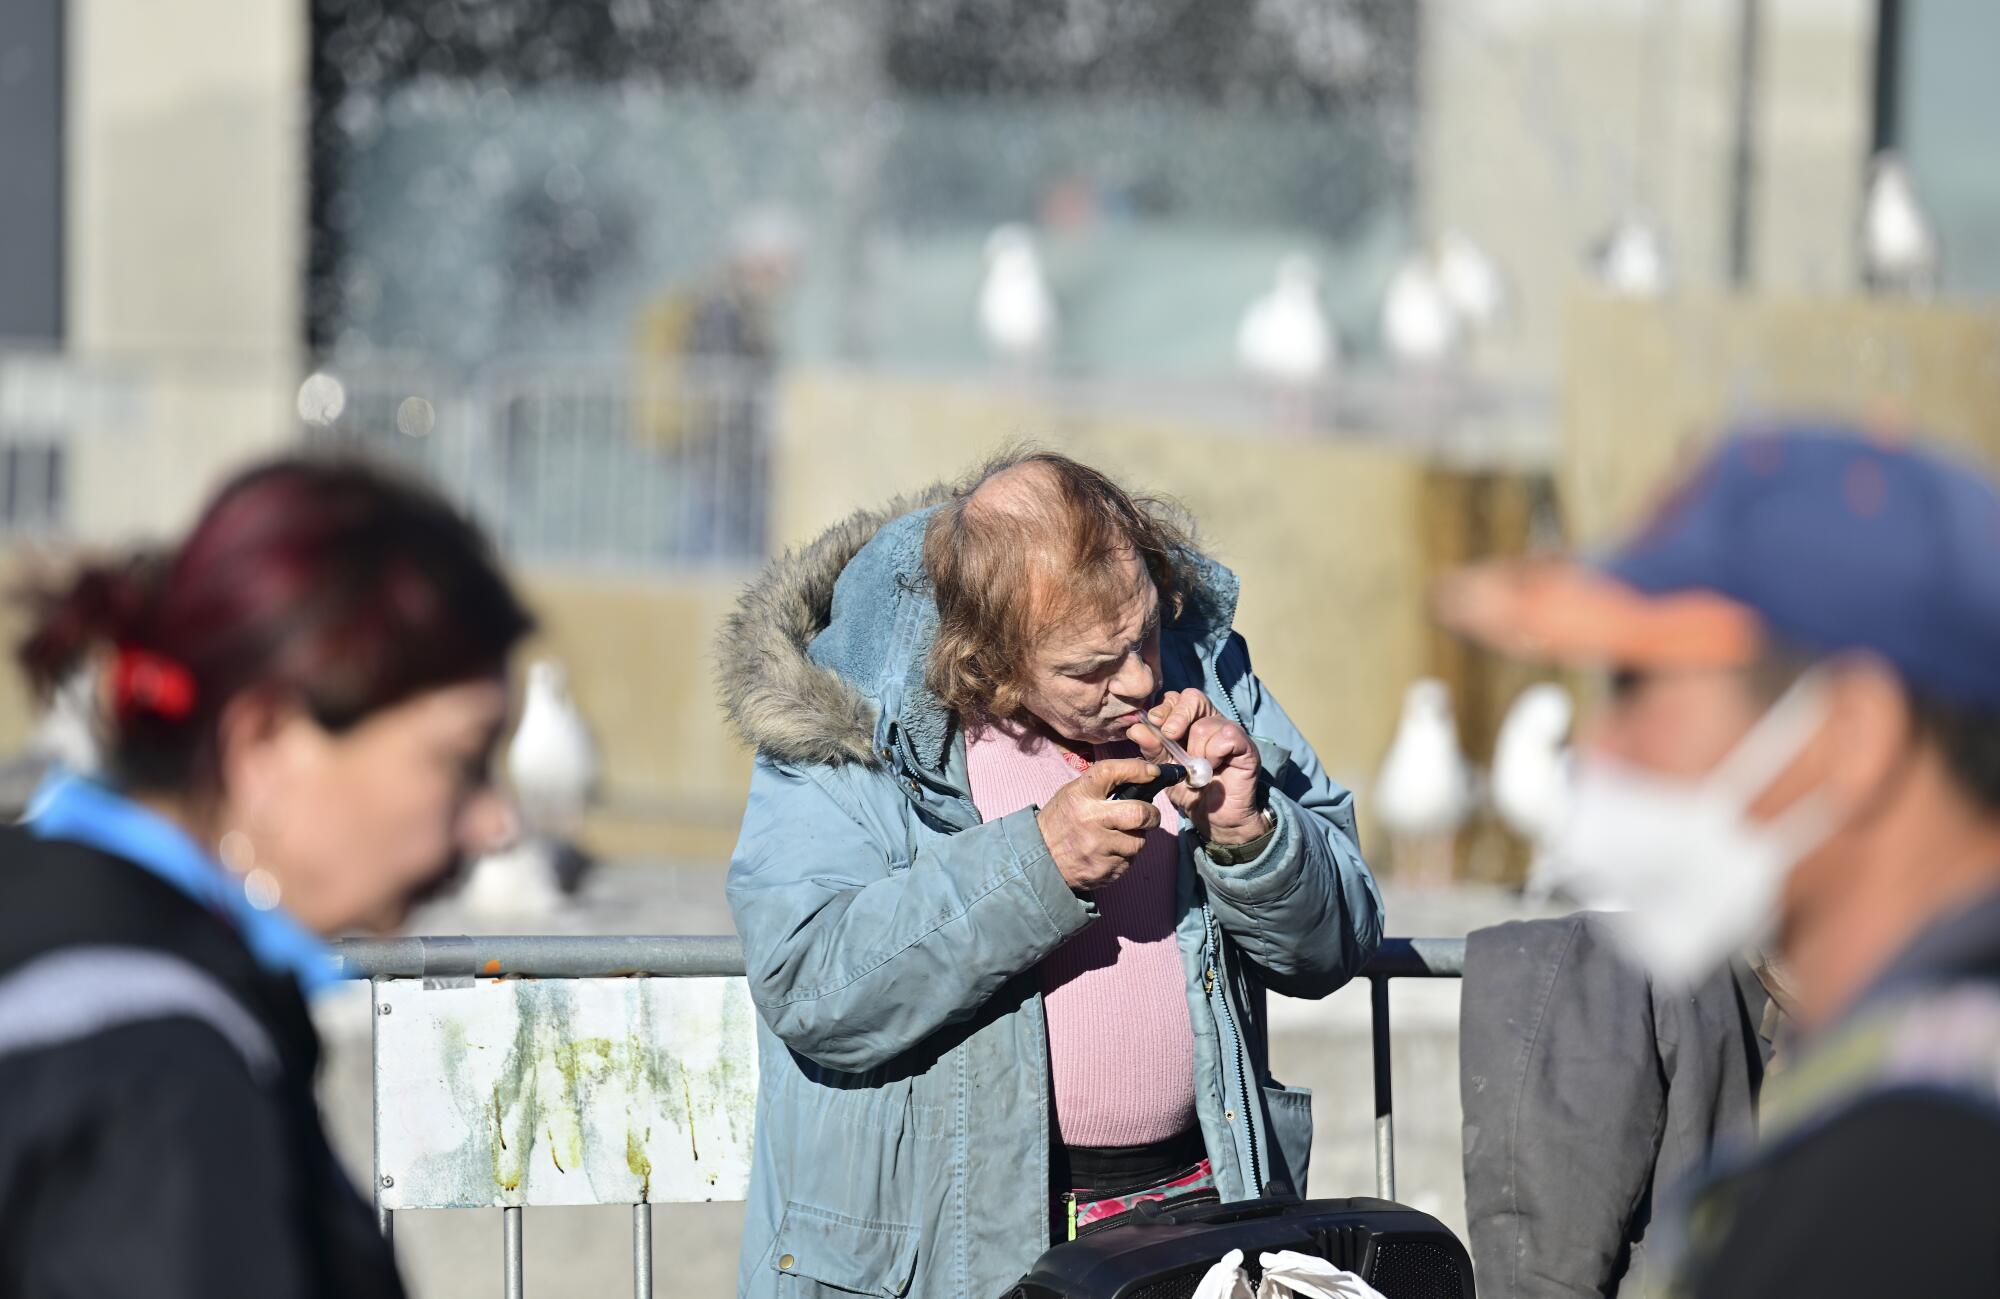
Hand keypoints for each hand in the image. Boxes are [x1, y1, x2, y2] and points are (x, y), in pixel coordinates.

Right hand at [1037, 758, 1163, 890]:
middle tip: (1150, 816)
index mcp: (1080, 795)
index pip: (1113, 772)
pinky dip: (1124, 856)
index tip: (1152, 774)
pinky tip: (1108, 853)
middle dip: (1152, 815)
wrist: (1040, 858)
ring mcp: (1097, 848)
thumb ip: (1104, 784)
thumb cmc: (1062, 820)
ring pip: (1138, 841)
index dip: (1137, 770)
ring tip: (1120, 836)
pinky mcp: (1103, 870)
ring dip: (1136, 838)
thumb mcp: (1073, 793)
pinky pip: (1128, 861)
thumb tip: (1144, 774)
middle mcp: (1089, 820)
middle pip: (1139, 813)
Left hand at [1126, 689, 1264, 845]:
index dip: (1163, 708)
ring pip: (1205, 724)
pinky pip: (1226, 737)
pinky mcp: (1245, 745)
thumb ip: (1152, 749)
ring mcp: (1229, 731)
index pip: (1176, 698)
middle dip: (1176, 716)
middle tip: (1171, 736)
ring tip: (1196, 770)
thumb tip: (1136, 729)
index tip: (1154, 724)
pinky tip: (1213, 768)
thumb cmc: (1190, 790)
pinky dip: (1214, 754)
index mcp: (1189, 722)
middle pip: (1193, 697)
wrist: (1214, 818)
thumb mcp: (1164, 769)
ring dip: (1194, 750)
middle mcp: (1210, 721)